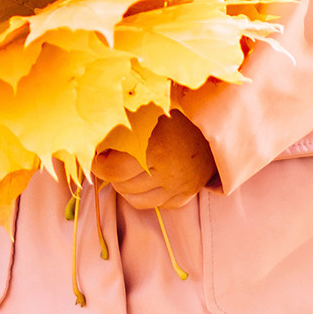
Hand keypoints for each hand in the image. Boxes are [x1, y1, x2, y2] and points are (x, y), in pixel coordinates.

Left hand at [94, 111, 217, 212]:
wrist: (219, 121)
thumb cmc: (180, 109)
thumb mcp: (150, 109)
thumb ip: (123, 120)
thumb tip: (92, 131)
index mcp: (157, 150)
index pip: (114, 170)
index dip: (98, 164)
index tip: (96, 155)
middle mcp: (169, 174)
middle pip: (122, 186)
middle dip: (111, 174)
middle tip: (109, 160)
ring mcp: (179, 188)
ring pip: (136, 200)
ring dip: (125, 186)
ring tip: (125, 170)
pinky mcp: (186, 195)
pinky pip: (156, 205)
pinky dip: (144, 195)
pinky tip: (143, 179)